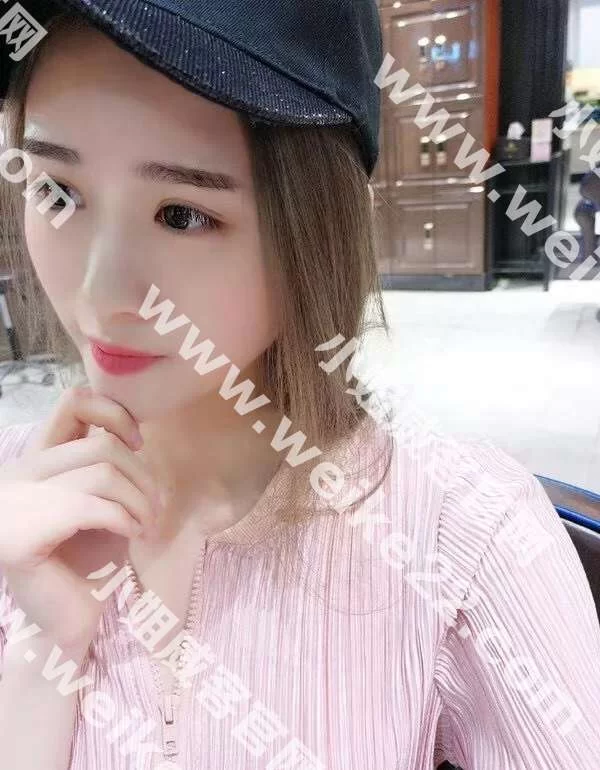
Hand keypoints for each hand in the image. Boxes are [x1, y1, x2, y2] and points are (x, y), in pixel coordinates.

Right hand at [0, 386, 158, 653]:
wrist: (69, 621)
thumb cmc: (91, 560)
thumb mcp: (104, 499)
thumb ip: (107, 464)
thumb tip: (136, 433)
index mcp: (36, 459)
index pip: (72, 402)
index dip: (114, 413)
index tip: (138, 444)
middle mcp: (17, 474)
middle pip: (100, 445)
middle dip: (142, 476)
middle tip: (154, 509)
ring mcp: (13, 503)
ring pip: (101, 473)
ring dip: (140, 500)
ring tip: (147, 525)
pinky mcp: (20, 535)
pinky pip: (91, 506)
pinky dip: (126, 518)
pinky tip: (136, 536)